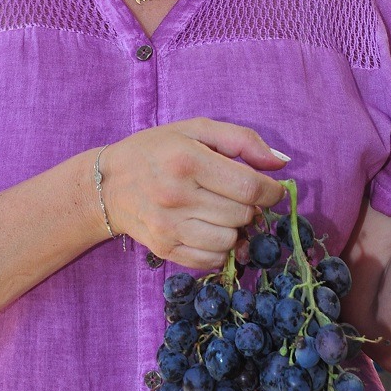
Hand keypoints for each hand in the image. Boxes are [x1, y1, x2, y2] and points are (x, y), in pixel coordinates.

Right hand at [99, 119, 288, 268]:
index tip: (272, 191)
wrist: (108, 184)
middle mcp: (177, 195)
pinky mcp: (164, 249)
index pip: (250, 187)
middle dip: (251, 207)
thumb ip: (243, 140)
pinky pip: (211, 260)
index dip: (272, 192)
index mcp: (188, 160)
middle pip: (242, 214)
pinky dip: (219, 248)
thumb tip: (282, 163)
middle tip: (239, 198)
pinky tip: (209, 230)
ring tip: (222, 213)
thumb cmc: (157, 151)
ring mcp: (168, 226)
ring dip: (236, 229)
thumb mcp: (196, 130)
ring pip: (230, 240)